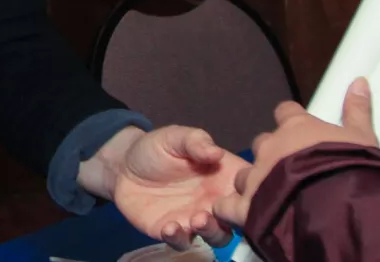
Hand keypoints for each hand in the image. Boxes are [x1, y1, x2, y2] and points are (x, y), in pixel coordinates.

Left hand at [80, 125, 248, 249]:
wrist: (123, 167)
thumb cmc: (156, 149)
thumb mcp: (175, 137)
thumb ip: (195, 142)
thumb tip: (216, 152)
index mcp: (224, 176)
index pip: (250, 187)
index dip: (256, 191)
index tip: (252, 190)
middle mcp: (215, 201)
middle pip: (239, 217)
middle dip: (235, 218)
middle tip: (218, 208)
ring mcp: (195, 219)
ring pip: (216, 236)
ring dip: (210, 231)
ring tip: (197, 220)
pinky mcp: (173, 232)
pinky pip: (182, 242)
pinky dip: (179, 238)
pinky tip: (170, 227)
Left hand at [214, 78, 378, 228]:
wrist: (341, 208)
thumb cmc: (353, 170)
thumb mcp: (363, 139)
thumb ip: (357, 110)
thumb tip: (358, 81)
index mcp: (296, 128)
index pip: (285, 112)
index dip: (290, 121)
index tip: (298, 131)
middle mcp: (271, 148)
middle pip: (262, 144)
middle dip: (272, 156)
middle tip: (290, 173)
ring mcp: (256, 177)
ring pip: (245, 176)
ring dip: (255, 185)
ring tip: (272, 200)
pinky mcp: (247, 207)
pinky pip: (227, 206)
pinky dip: (231, 210)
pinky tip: (239, 215)